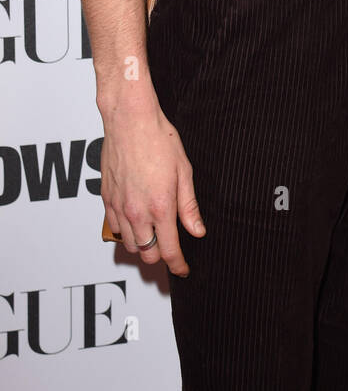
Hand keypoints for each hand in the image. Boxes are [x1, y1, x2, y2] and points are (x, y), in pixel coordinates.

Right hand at [101, 87, 204, 275]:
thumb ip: (189, 206)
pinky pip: (114, 227)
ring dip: (142, 245)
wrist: (130, 121)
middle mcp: (137, 212)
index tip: (183, 269)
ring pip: (128, 244)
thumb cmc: (158, 140)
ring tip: (154, 235)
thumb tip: (197, 230)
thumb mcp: (184, 172)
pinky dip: (126, 231)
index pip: (169, 250)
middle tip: (171, 250)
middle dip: (160, 257)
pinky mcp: (106, 199)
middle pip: (146, 254)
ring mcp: (119, 207)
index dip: (178, 265)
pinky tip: (136, 220)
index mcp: (160, 207)